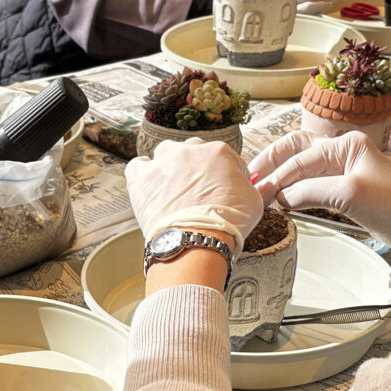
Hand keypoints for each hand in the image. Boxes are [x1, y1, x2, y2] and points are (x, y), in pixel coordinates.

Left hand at [126, 138, 262, 253]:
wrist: (195, 240)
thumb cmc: (225, 223)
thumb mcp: (254, 202)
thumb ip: (251, 186)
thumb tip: (250, 185)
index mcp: (218, 152)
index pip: (224, 157)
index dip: (225, 174)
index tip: (223, 187)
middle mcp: (189, 151)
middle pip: (193, 151)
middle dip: (196, 166)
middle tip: (198, 189)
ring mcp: (163, 162)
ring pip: (165, 152)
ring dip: (170, 165)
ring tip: (173, 186)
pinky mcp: (142, 178)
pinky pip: (137, 165)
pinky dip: (142, 172)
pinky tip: (148, 183)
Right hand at [251, 130, 390, 266]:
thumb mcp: (350, 195)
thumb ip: (311, 191)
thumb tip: (280, 196)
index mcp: (347, 144)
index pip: (300, 158)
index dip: (276, 176)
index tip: (258, 193)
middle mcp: (344, 152)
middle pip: (296, 150)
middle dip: (271, 163)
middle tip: (249, 180)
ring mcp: (344, 170)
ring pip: (301, 166)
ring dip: (279, 175)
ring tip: (259, 189)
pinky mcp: (345, 190)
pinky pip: (311, 183)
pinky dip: (292, 189)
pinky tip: (280, 198)